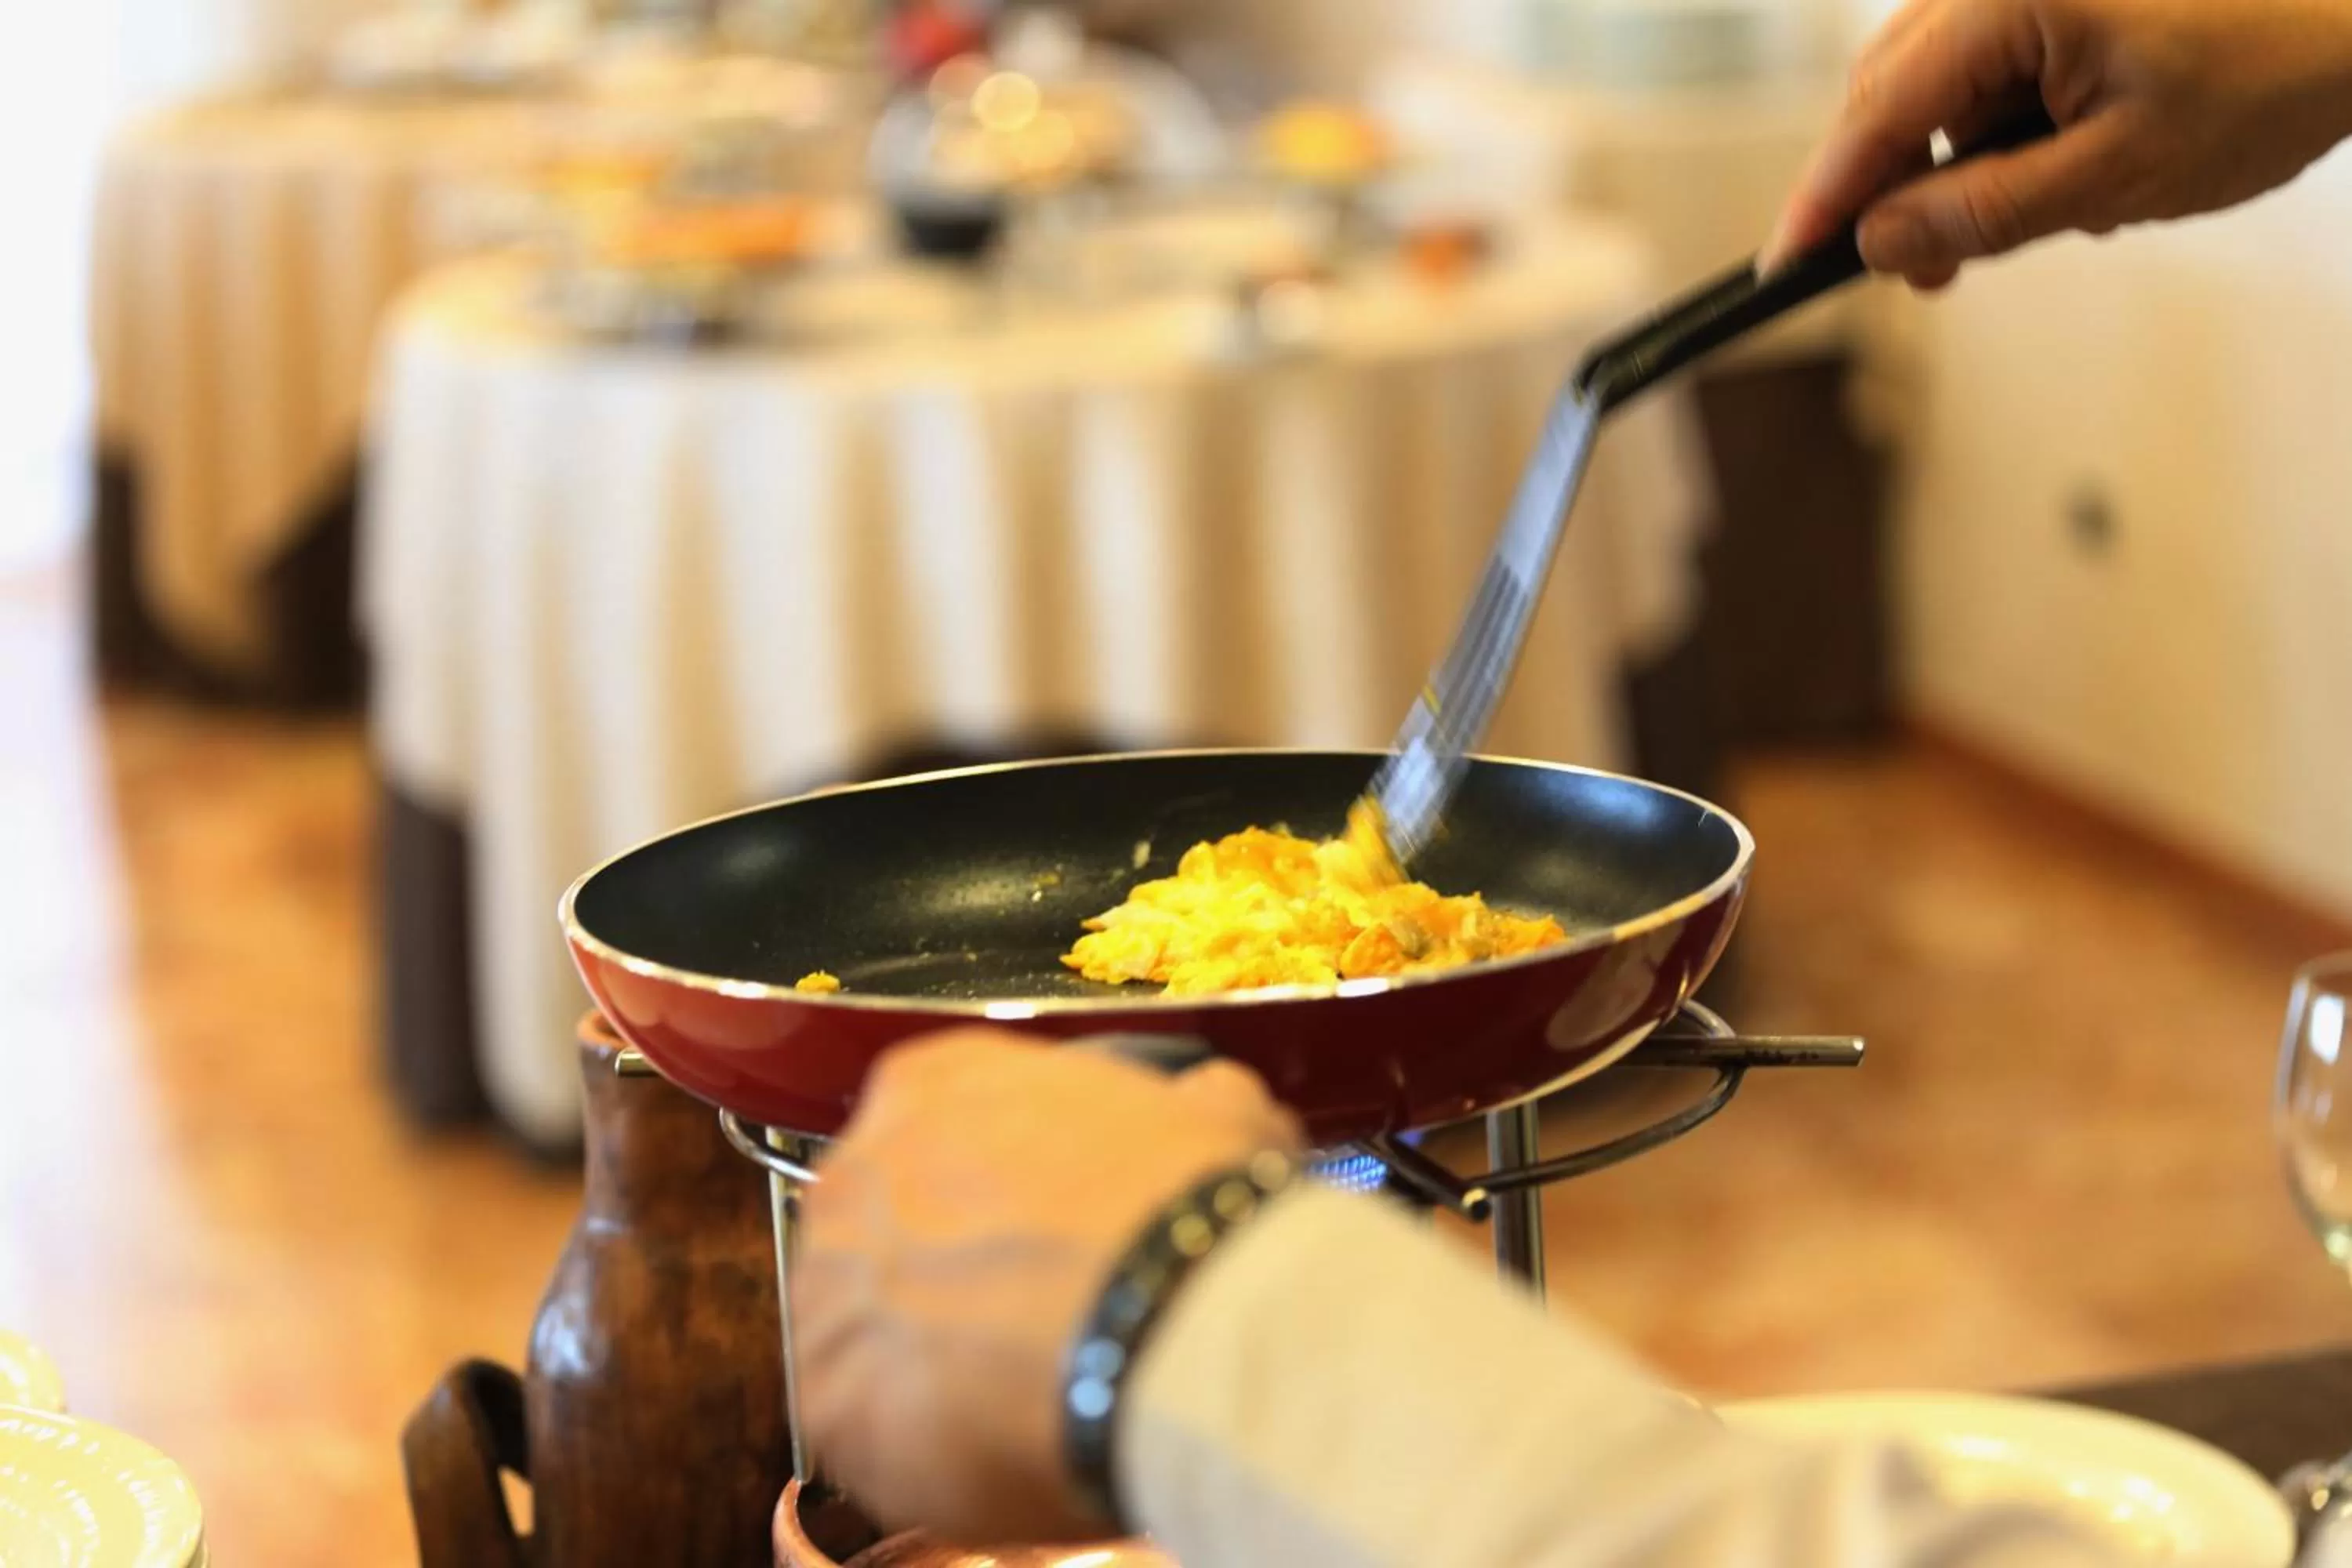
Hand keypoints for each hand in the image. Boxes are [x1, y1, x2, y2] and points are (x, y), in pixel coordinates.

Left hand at [791, 1030, 1303, 1544]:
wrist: (1167, 1316)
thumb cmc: (1184, 1207)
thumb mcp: (1212, 1116)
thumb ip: (1180, 1106)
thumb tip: (1207, 1106)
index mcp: (934, 1086)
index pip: (931, 1130)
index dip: (988, 1193)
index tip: (1033, 1235)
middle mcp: (857, 1170)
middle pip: (883, 1233)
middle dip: (943, 1280)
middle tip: (1027, 1325)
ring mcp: (830, 1284)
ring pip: (862, 1337)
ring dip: (922, 1368)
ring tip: (1016, 1403)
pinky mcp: (827, 1399)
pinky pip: (862, 1429)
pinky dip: (918, 1450)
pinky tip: (994, 1453)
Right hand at [1764, 0, 2351, 289]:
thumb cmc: (2275, 69)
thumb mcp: (2118, 176)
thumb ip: (1983, 213)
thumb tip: (1882, 243)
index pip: (1880, 109)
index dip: (1827, 195)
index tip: (1786, 262)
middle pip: (1891, 88)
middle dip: (1889, 188)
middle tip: (1916, 274)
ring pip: (1936, 81)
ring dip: (1949, 162)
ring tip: (2008, 224)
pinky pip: (1988, 61)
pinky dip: (1997, 126)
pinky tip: (2049, 170)